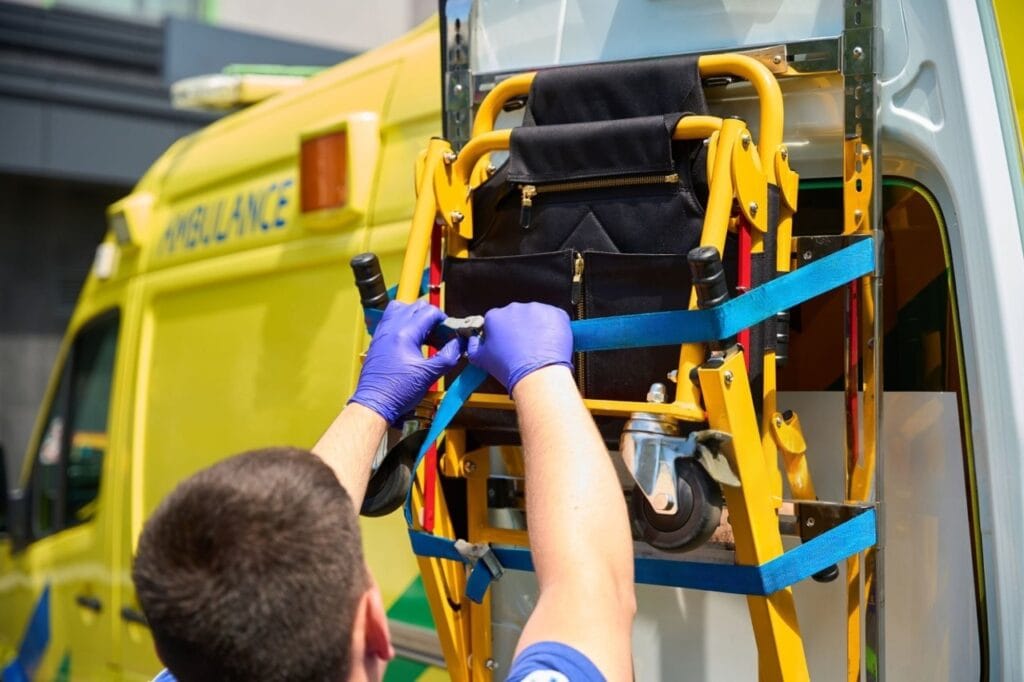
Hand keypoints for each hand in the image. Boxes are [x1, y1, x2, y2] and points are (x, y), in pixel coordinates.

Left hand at [350, 300, 462, 423]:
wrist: (374, 404)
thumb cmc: (397, 392)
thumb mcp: (429, 375)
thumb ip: (448, 356)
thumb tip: (458, 345)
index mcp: (404, 334)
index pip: (429, 311)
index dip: (443, 320)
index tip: (448, 332)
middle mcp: (391, 328)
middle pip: (415, 306)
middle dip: (431, 316)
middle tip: (439, 333)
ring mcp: (382, 333)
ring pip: (401, 308)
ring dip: (415, 316)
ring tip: (425, 334)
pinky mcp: (377, 340)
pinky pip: (390, 319)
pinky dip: (403, 323)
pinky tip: (411, 340)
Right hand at [467, 302, 573, 393]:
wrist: (537, 375)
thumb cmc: (511, 369)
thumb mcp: (482, 360)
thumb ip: (474, 347)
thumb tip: (473, 342)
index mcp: (495, 316)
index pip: (496, 319)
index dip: (501, 332)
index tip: (507, 342)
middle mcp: (514, 308)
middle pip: (516, 315)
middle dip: (519, 327)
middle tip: (523, 346)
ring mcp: (536, 309)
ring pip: (535, 315)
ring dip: (537, 326)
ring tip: (538, 346)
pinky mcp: (555, 313)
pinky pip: (554, 317)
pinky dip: (553, 327)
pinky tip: (549, 342)